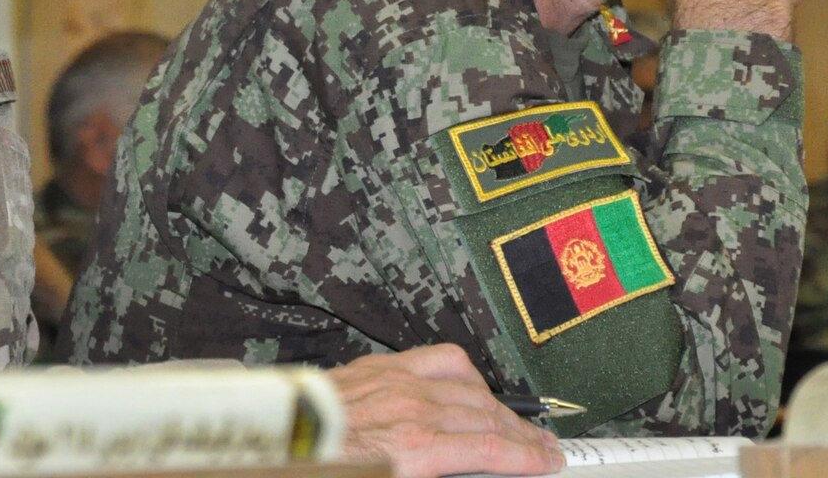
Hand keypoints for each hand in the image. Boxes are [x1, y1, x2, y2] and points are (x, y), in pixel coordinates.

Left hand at [329, 344, 563, 477]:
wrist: (280, 440)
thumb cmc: (325, 467)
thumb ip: (435, 470)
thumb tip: (464, 469)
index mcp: (414, 450)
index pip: (491, 449)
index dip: (529, 457)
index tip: (548, 462)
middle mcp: (412, 411)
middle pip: (488, 418)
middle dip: (524, 434)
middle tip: (545, 446)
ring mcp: (398, 383)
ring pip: (470, 389)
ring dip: (502, 407)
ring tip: (520, 423)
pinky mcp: (382, 368)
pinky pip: (438, 361)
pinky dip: (466, 374)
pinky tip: (475, 386)